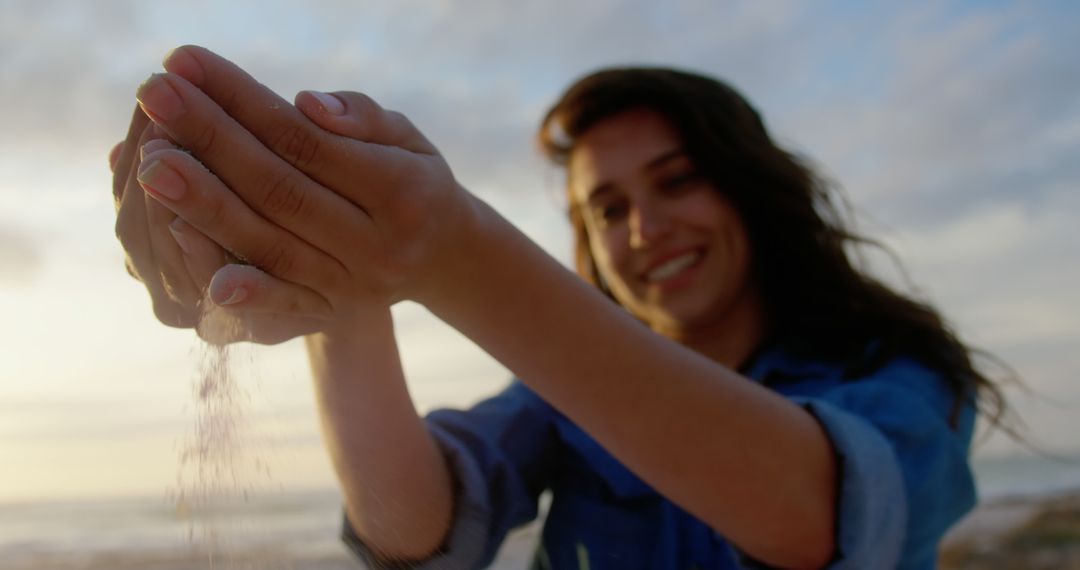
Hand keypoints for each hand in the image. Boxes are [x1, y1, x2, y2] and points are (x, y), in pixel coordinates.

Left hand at [131, 46, 479, 341]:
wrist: (441, 257)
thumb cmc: (412, 178)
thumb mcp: (407, 137)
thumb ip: (362, 117)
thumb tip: (304, 106)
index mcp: (403, 191)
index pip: (307, 141)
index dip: (243, 101)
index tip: (187, 64)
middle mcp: (378, 245)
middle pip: (280, 190)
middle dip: (210, 140)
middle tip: (153, 95)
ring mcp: (351, 286)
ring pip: (268, 243)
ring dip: (202, 202)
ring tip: (149, 160)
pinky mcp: (328, 313)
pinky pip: (275, 301)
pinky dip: (229, 277)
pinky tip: (184, 246)